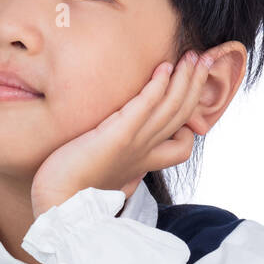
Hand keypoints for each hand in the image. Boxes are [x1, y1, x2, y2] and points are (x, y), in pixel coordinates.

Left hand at [31, 50, 213, 216]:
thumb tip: (131, 178)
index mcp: (145, 162)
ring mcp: (135, 144)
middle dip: (196, 87)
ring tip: (192, 57)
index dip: (190, 119)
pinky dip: (157, 86)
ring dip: (185, 79)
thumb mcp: (109, 181)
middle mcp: (146, 152)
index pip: (181, 142)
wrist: (60, 206)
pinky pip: (145, 107)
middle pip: (183, 115)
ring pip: (171, 108)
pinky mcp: (118, 137)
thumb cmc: (75, 193)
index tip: (188, 95)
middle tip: (203, 61)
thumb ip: (125, 175)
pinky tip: (163, 68)